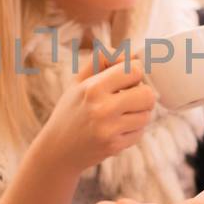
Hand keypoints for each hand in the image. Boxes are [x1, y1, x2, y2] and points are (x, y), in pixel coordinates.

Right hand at [36, 50, 155, 174]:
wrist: (56, 151)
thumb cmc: (70, 111)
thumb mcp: (78, 82)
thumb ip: (102, 61)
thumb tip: (132, 53)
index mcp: (92, 88)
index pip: (134, 70)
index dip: (135, 73)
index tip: (127, 79)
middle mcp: (101, 109)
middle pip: (148, 94)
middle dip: (142, 95)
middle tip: (129, 98)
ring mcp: (109, 130)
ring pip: (147, 115)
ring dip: (139, 114)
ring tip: (121, 115)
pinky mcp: (114, 146)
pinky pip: (140, 132)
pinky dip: (133, 130)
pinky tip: (117, 129)